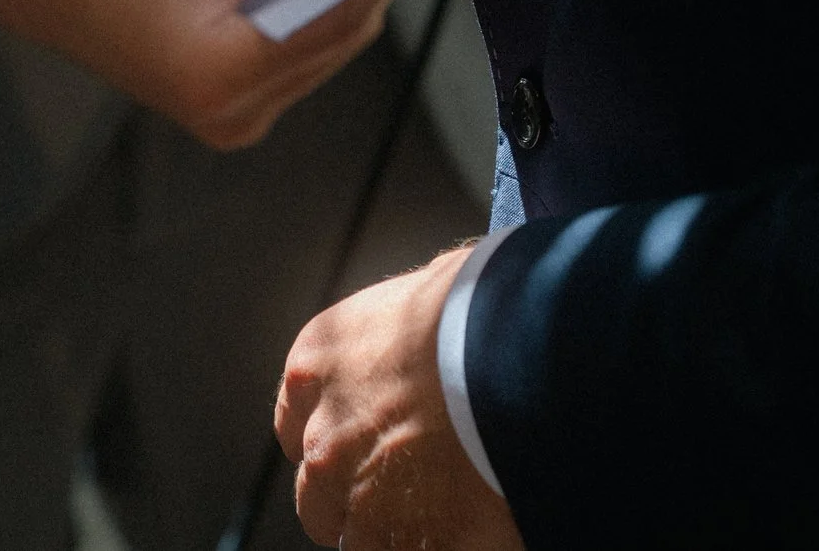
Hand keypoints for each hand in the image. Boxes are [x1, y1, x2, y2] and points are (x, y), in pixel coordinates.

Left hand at [275, 247, 524, 550]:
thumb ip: (402, 333)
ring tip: (445, 513)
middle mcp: (324, 436)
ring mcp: (363, 496)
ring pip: (360, 539)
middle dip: (353, 497)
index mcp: (315, 367)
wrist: (519, 352)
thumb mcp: (423, 293)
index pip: (298, 426)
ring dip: (394, 531)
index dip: (336, 440)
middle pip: (318, 495)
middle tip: (404, 490)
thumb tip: (430, 329)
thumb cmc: (481, 306)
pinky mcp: (415, 540)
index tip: (364, 446)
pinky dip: (437, 546)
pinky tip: (468, 530)